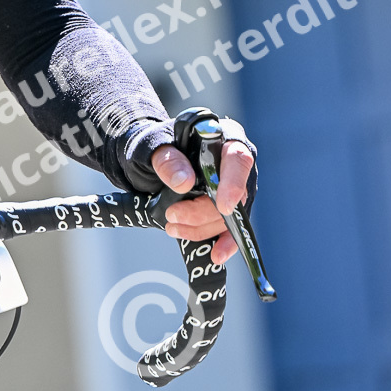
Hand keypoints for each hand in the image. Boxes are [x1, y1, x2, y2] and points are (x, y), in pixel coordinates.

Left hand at [151, 139, 253, 266]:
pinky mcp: (227, 207)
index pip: (238, 158)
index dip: (233, 184)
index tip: (223, 206)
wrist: (153, 157)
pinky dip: (223, 242)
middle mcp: (235, 163)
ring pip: (230, 215)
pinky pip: (231, 228)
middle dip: (203, 212)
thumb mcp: (154, 145)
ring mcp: (234, 187)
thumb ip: (167, 160)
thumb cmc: (157, 145)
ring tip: (172, 227)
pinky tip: (215, 254)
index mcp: (223, 137)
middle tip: (173, 216)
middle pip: (234, 194)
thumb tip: (184, 182)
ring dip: (202, 227)